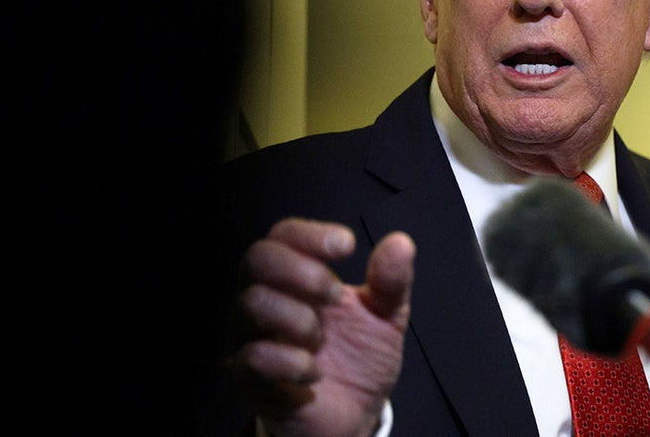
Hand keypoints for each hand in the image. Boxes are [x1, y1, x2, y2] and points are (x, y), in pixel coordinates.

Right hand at [226, 218, 415, 436]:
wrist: (355, 416)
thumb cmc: (358, 359)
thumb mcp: (386, 316)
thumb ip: (392, 281)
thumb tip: (401, 243)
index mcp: (295, 278)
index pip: (283, 236)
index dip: (310, 234)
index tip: (346, 246)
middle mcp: (266, 301)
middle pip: (258, 258)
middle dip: (305, 272)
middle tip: (336, 296)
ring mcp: (251, 339)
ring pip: (252, 303)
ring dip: (299, 319)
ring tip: (321, 341)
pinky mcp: (248, 381)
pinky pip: (252, 359)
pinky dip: (290, 362)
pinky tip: (313, 372)